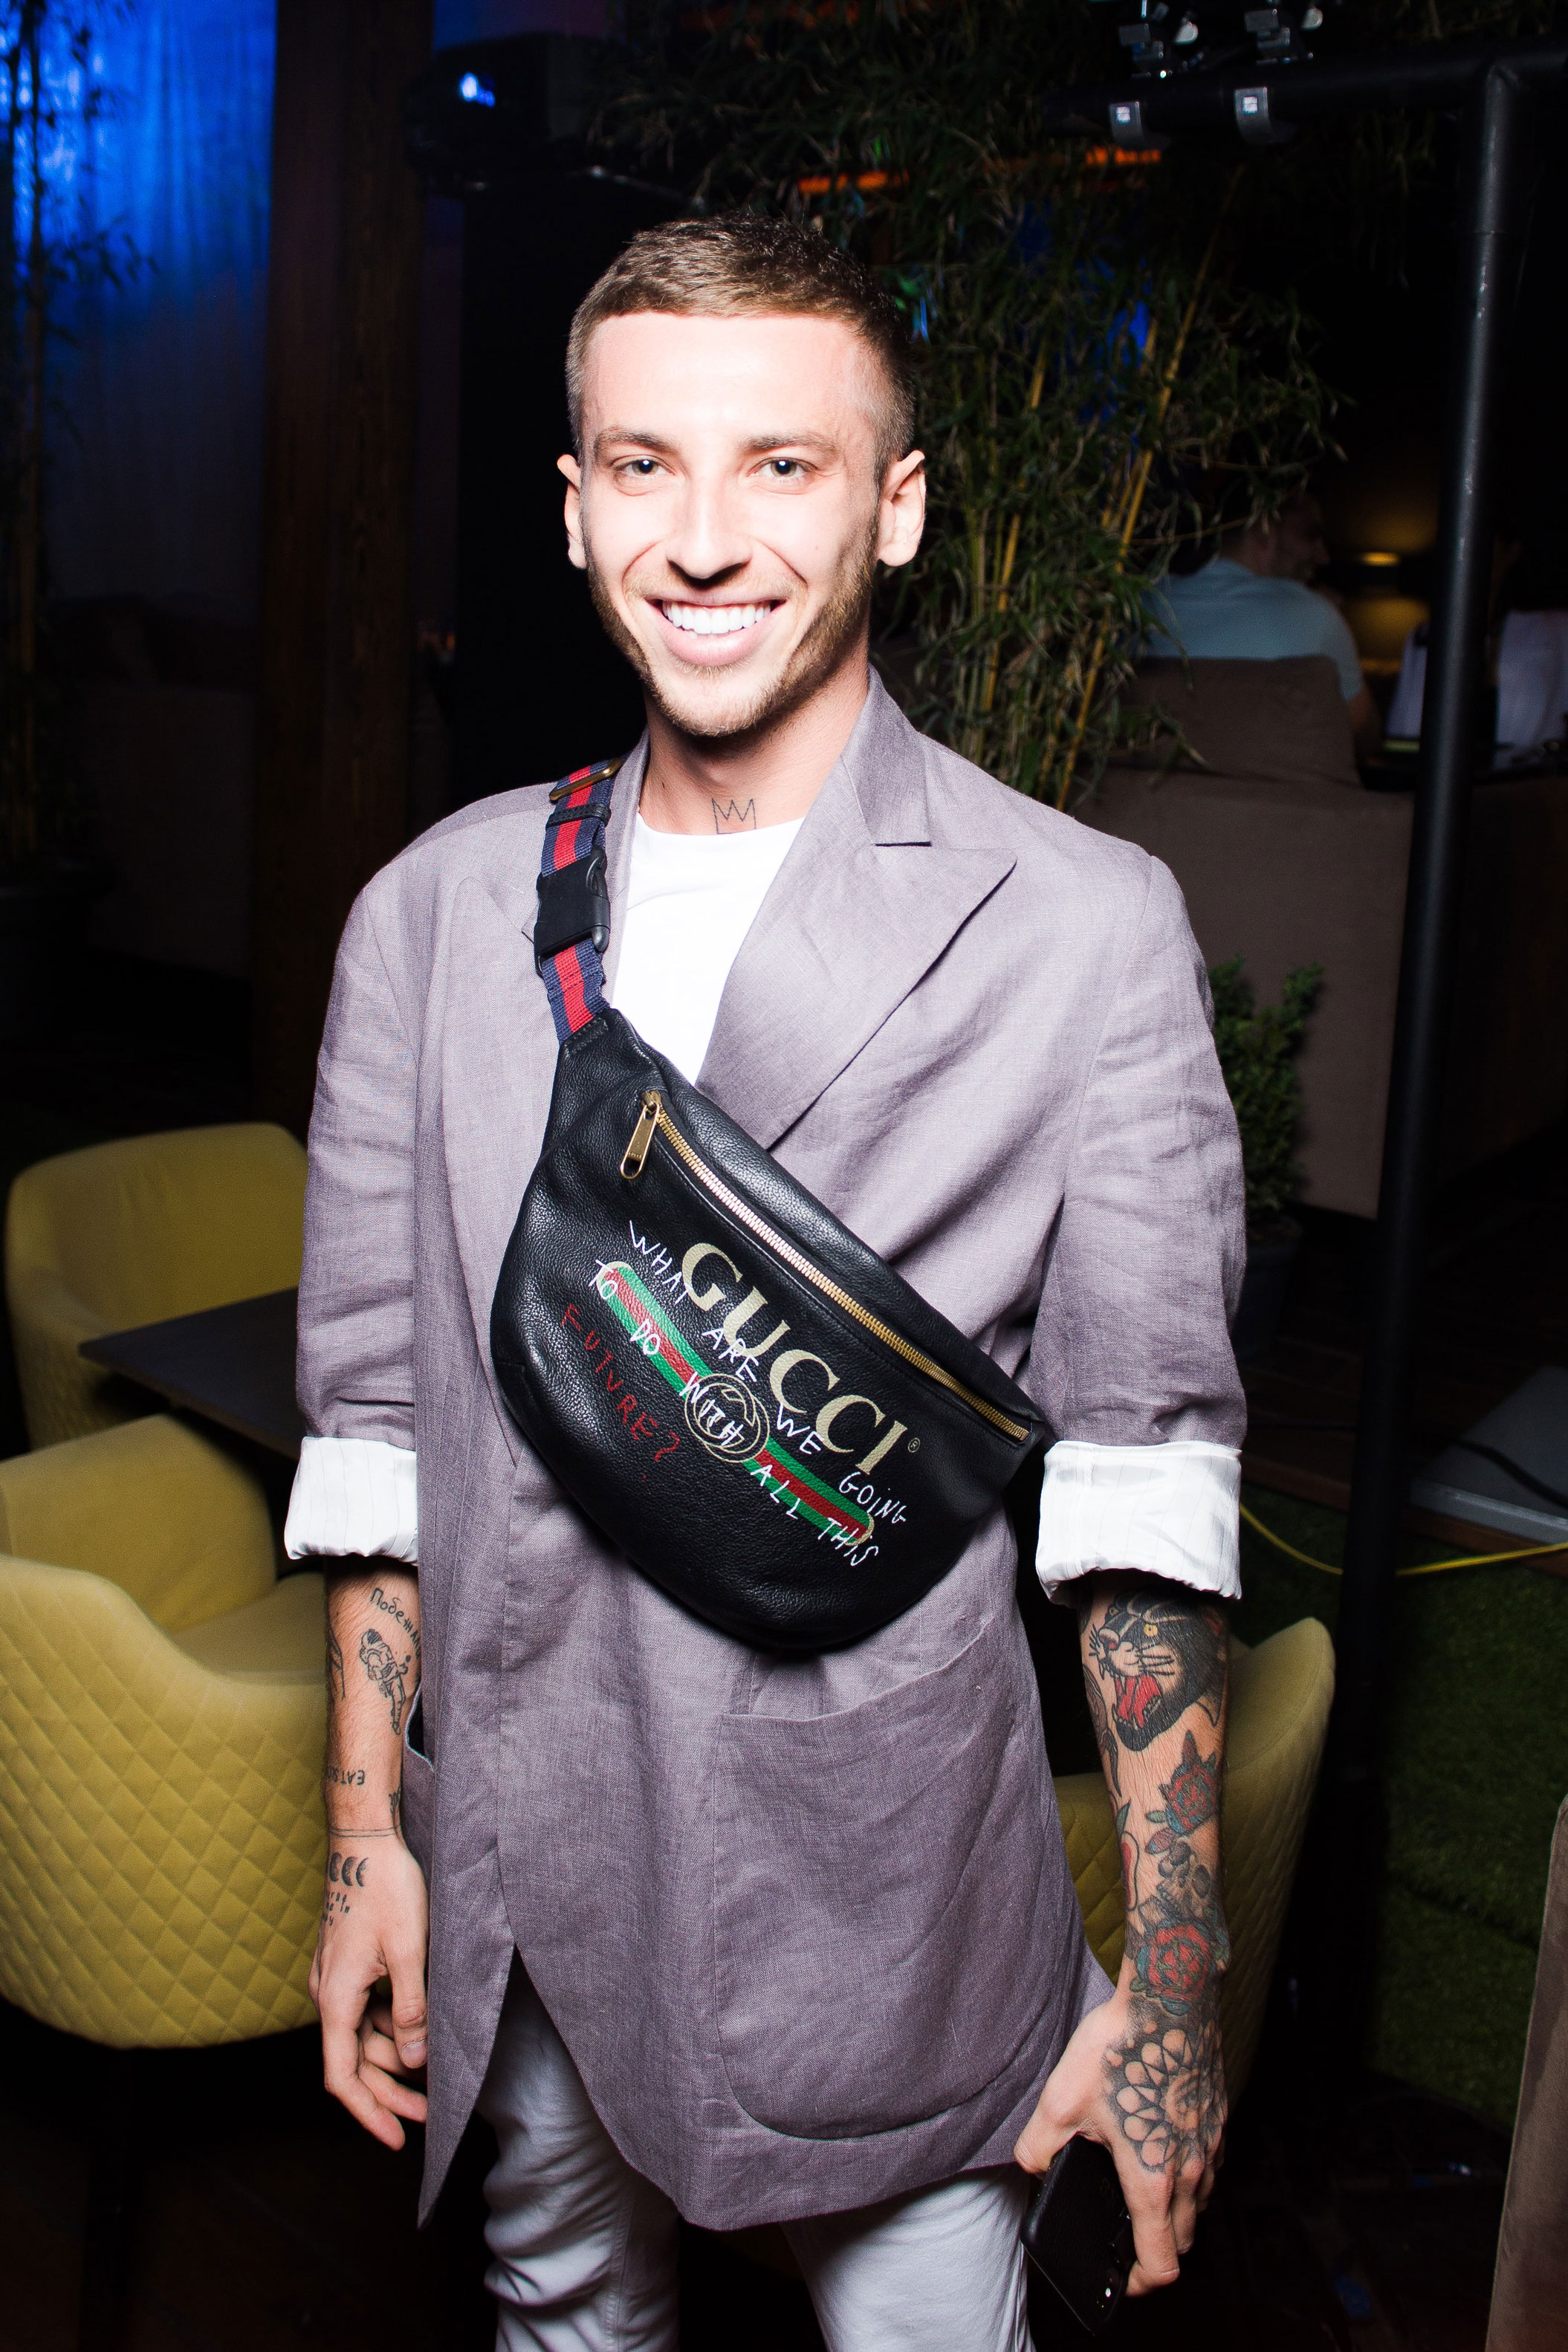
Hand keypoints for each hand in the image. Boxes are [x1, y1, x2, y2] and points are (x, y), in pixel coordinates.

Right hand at [311, 1831, 429, 2149]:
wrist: (364, 1839)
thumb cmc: (386, 1888)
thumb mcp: (409, 1952)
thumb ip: (411, 2010)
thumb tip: (414, 2061)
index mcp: (337, 2000)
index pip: (342, 2078)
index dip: (368, 2113)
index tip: (395, 2139)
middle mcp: (328, 1996)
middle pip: (354, 2063)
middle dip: (389, 2093)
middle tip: (428, 2116)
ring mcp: (336, 1981)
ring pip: (362, 2037)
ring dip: (393, 2060)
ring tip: (433, 2077)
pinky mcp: (347, 1966)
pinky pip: (366, 2011)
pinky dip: (389, 2029)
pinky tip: (417, 2032)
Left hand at [1014, 1975, 1225, 2295]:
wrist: (1170, 1994)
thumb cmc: (1119, 2046)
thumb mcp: (1060, 2100)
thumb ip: (1039, 2147)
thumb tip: (1033, 2166)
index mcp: (1154, 2179)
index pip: (1161, 2263)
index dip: (1139, 2283)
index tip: (1119, 2276)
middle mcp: (1192, 2168)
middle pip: (1184, 2239)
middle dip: (1156, 2248)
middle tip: (1125, 2234)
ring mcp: (1211, 2141)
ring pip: (1200, 2201)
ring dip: (1176, 2210)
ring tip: (1140, 2188)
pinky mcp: (1217, 2113)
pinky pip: (1209, 2163)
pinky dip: (1189, 2171)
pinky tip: (1160, 2141)